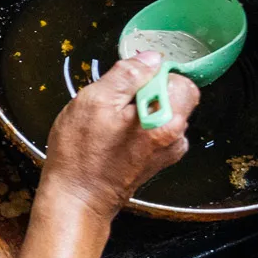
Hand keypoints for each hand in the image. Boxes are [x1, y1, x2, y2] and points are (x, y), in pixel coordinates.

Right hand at [38, 53, 197, 223]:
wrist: (77, 198)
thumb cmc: (82, 153)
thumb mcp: (95, 101)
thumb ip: (127, 75)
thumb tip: (151, 58)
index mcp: (167, 120)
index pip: (180, 80)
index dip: (153, 75)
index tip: (127, 84)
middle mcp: (175, 137)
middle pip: (172, 96)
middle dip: (145, 92)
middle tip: (113, 103)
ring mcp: (167, 151)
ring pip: (160, 112)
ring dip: (138, 110)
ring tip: (109, 122)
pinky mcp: (156, 161)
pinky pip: (152, 130)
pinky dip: (136, 127)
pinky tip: (112, 136)